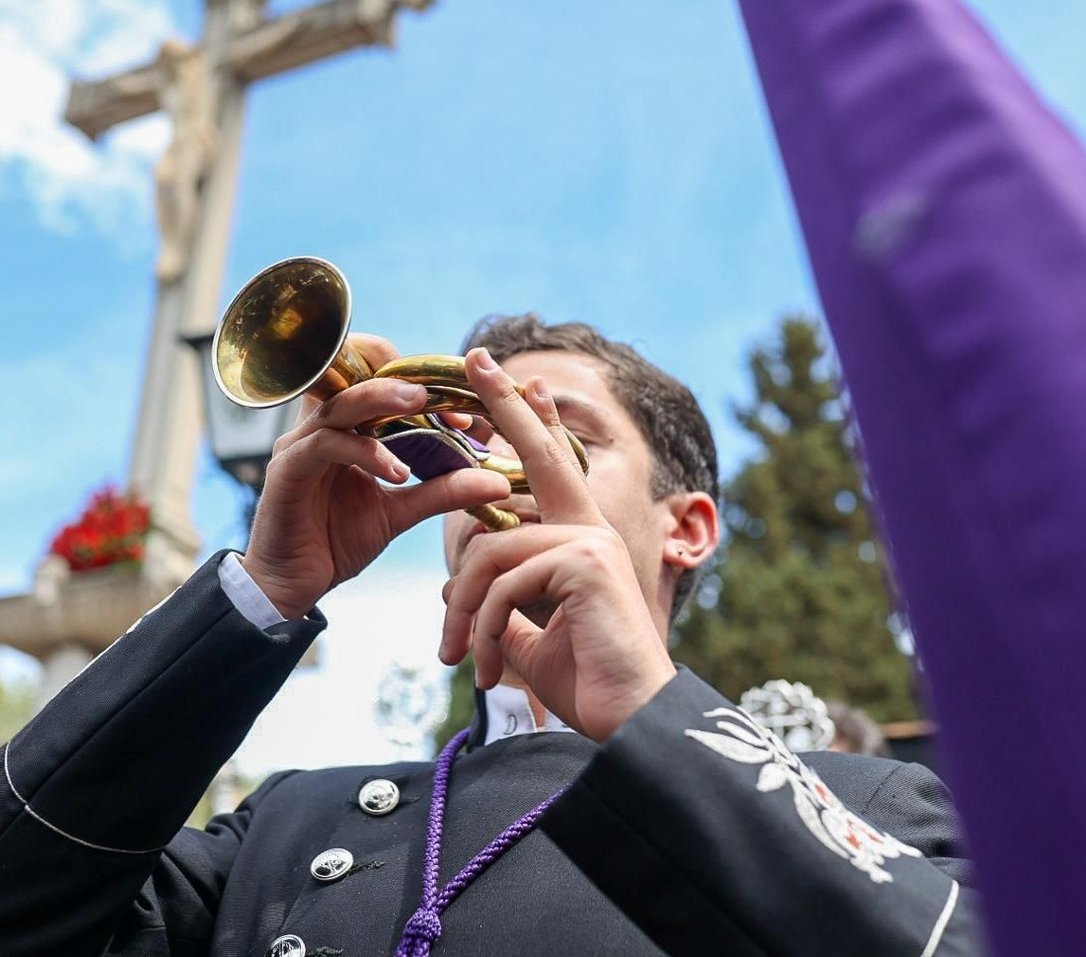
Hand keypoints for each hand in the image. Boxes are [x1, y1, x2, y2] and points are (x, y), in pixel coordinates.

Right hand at [242, 335, 510, 620]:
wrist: (289, 586)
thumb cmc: (336, 541)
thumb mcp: (400, 512)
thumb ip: (442, 491)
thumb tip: (497, 482)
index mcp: (346, 427)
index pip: (377, 379)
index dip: (419, 383)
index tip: (463, 413)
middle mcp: (320, 427)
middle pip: (355, 376)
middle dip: (400, 377)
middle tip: (440, 392)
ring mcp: (299, 445)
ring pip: (340, 404)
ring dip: (380, 399)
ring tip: (418, 404)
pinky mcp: (287, 470)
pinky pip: (324, 446)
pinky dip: (364, 452)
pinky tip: (397, 472)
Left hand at [439, 349, 676, 742]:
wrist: (630, 725)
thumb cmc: (591, 688)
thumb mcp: (532, 644)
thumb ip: (504, 612)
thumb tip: (459, 596)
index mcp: (581, 542)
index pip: (552, 471)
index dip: (535, 423)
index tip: (522, 380)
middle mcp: (591, 531)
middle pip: (539, 454)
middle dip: (504, 404)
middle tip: (475, 360)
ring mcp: (590, 543)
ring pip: (490, 552)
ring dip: (463, 613)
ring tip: (456, 659)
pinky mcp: (584, 565)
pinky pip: (504, 583)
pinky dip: (485, 632)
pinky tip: (490, 670)